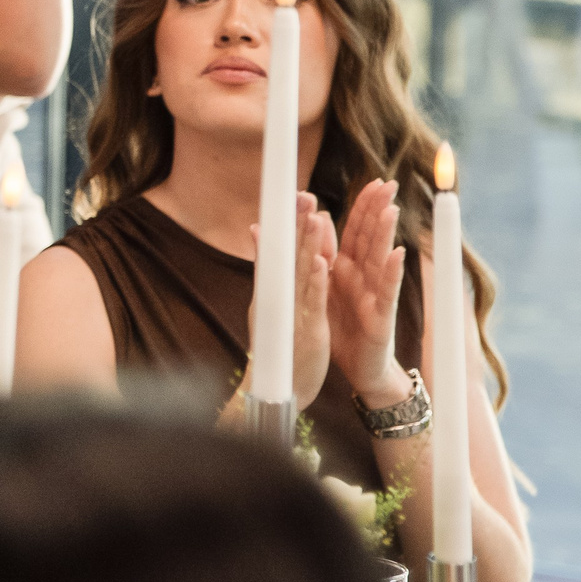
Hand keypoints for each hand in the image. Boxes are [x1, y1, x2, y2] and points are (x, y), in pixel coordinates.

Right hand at [246, 195, 333, 409]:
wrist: (278, 389)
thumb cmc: (279, 344)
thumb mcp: (273, 301)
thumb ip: (268, 266)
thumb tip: (258, 230)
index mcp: (277, 287)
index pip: (283, 248)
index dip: (290, 221)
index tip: (296, 192)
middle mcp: (280, 295)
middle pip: (290, 253)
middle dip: (298, 222)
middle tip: (304, 192)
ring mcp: (292, 312)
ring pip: (301, 272)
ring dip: (308, 244)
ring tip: (315, 216)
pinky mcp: (307, 330)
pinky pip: (312, 303)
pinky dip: (316, 282)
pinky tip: (322, 262)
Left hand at [327, 178, 410, 405]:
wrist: (356, 368)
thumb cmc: (342, 326)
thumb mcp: (327, 286)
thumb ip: (323, 252)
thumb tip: (320, 216)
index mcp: (347, 268)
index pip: (356, 231)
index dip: (364, 207)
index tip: (373, 181)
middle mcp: (363, 277)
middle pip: (371, 238)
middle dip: (379, 211)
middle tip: (389, 183)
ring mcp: (375, 295)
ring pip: (380, 260)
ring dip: (385, 235)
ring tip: (391, 209)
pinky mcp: (380, 316)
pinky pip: (386, 292)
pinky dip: (391, 273)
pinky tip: (398, 255)